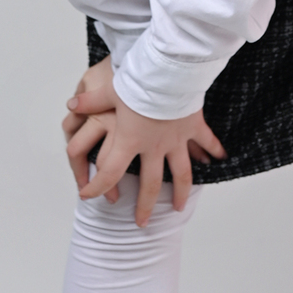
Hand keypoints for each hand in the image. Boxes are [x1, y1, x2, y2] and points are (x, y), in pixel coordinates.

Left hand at [63, 56, 225, 223]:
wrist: (170, 70)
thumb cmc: (139, 80)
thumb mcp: (110, 91)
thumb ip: (91, 101)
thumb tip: (71, 104)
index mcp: (130, 140)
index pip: (109, 172)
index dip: (97, 187)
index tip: (89, 195)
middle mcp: (154, 146)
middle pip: (150, 184)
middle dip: (146, 205)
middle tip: (142, 222)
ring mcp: (177, 139)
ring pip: (181, 174)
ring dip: (181, 192)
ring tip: (180, 207)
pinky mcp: (193, 126)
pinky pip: (206, 142)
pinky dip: (214, 151)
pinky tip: (221, 160)